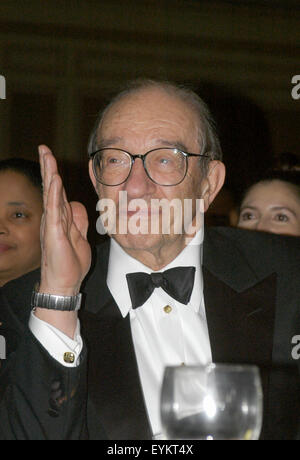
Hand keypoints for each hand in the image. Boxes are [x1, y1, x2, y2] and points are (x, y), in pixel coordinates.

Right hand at [38, 145, 91, 295]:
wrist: (65, 283)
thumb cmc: (70, 262)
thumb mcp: (80, 236)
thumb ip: (79, 220)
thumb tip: (77, 205)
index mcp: (61, 218)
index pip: (59, 191)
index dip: (55, 173)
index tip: (51, 156)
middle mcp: (54, 218)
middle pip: (51, 187)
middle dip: (47, 166)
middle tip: (43, 148)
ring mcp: (52, 224)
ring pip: (51, 194)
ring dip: (49, 174)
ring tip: (46, 155)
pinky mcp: (54, 233)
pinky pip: (54, 210)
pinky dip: (54, 194)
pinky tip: (54, 180)